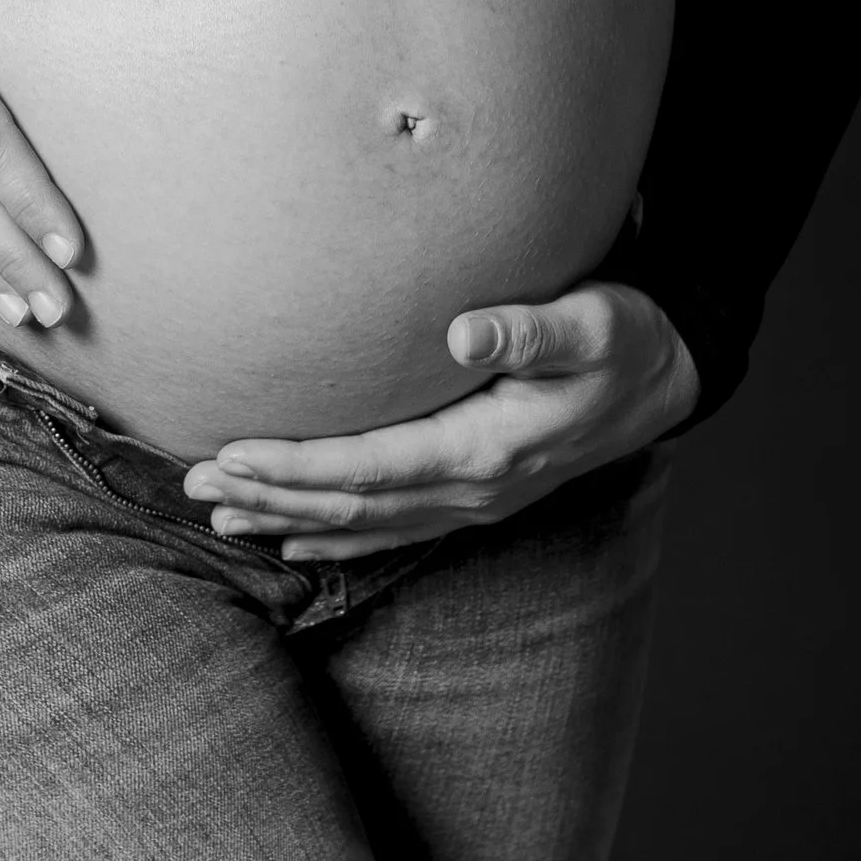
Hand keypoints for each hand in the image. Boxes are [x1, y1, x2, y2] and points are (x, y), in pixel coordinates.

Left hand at [179, 284, 698, 562]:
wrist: (667, 377)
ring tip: (219, 516)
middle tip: (193, 488)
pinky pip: (392, 527)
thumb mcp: (592, 321)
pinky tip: (293, 538)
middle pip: (350, 503)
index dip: (295, 466)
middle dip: (269, 497)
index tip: (231, 455)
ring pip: (363, 521)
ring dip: (288, 518)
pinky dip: (336, 534)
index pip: (368, 466)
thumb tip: (460, 331)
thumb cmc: (625, 337)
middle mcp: (473, 488)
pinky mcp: (475, 494)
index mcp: (487, 448)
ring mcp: (474, 500)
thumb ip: (528, 328)